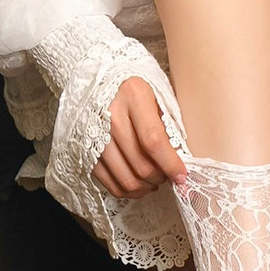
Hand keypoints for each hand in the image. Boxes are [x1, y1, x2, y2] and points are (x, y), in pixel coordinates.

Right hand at [92, 74, 187, 197]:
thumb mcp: (159, 95)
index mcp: (133, 97)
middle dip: (161, 177)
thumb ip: (171, 124)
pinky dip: (129, 190)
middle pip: (141, 164)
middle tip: (169, 174)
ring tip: (156, 179)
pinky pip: (111, 184)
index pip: (153, 141)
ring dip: (147, 186)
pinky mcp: (87, 151)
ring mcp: (95, 136)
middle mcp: (110, 117)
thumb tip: (183, 160)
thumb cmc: (138, 90)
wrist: (101, 79)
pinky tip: (140, 183)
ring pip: (127, 179)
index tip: (182, 175)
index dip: (170, 164)